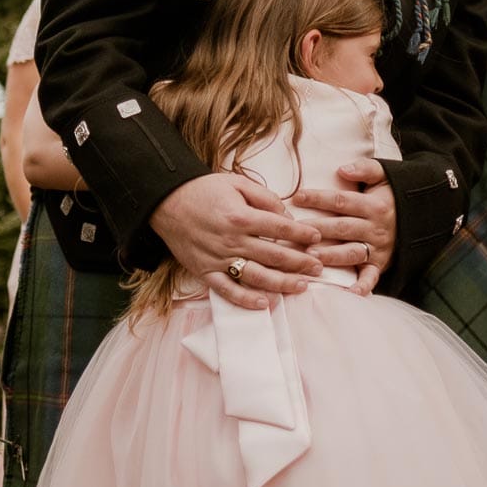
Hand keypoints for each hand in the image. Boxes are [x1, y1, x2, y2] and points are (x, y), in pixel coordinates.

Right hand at [150, 173, 322, 310]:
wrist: (167, 202)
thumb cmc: (204, 190)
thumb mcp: (236, 182)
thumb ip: (264, 197)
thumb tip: (286, 213)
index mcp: (241, 216)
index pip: (280, 227)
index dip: (302, 233)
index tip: (317, 237)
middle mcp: (232, 240)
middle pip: (274, 254)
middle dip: (301, 261)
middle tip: (319, 266)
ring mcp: (218, 259)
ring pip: (256, 276)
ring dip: (282, 283)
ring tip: (303, 286)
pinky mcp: (205, 271)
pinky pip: (227, 290)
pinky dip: (245, 300)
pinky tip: (264, 303)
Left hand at [293, 160, 395, 295]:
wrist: (422, 216)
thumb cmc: (392, 195)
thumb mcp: (385, 175)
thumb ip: (365, 169)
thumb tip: (343, 169)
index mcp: (374, 206)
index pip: (341, 201)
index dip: (319, 198)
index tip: (297, 197)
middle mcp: (376, 228)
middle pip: (342, 228)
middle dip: (317, 229)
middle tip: (294, 231)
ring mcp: (378, 248)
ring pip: (351, 252)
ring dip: (331, 255)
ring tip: (311, 256)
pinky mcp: (380, 264)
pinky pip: (372, 277)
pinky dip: (363, 286)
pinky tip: (350, 292)